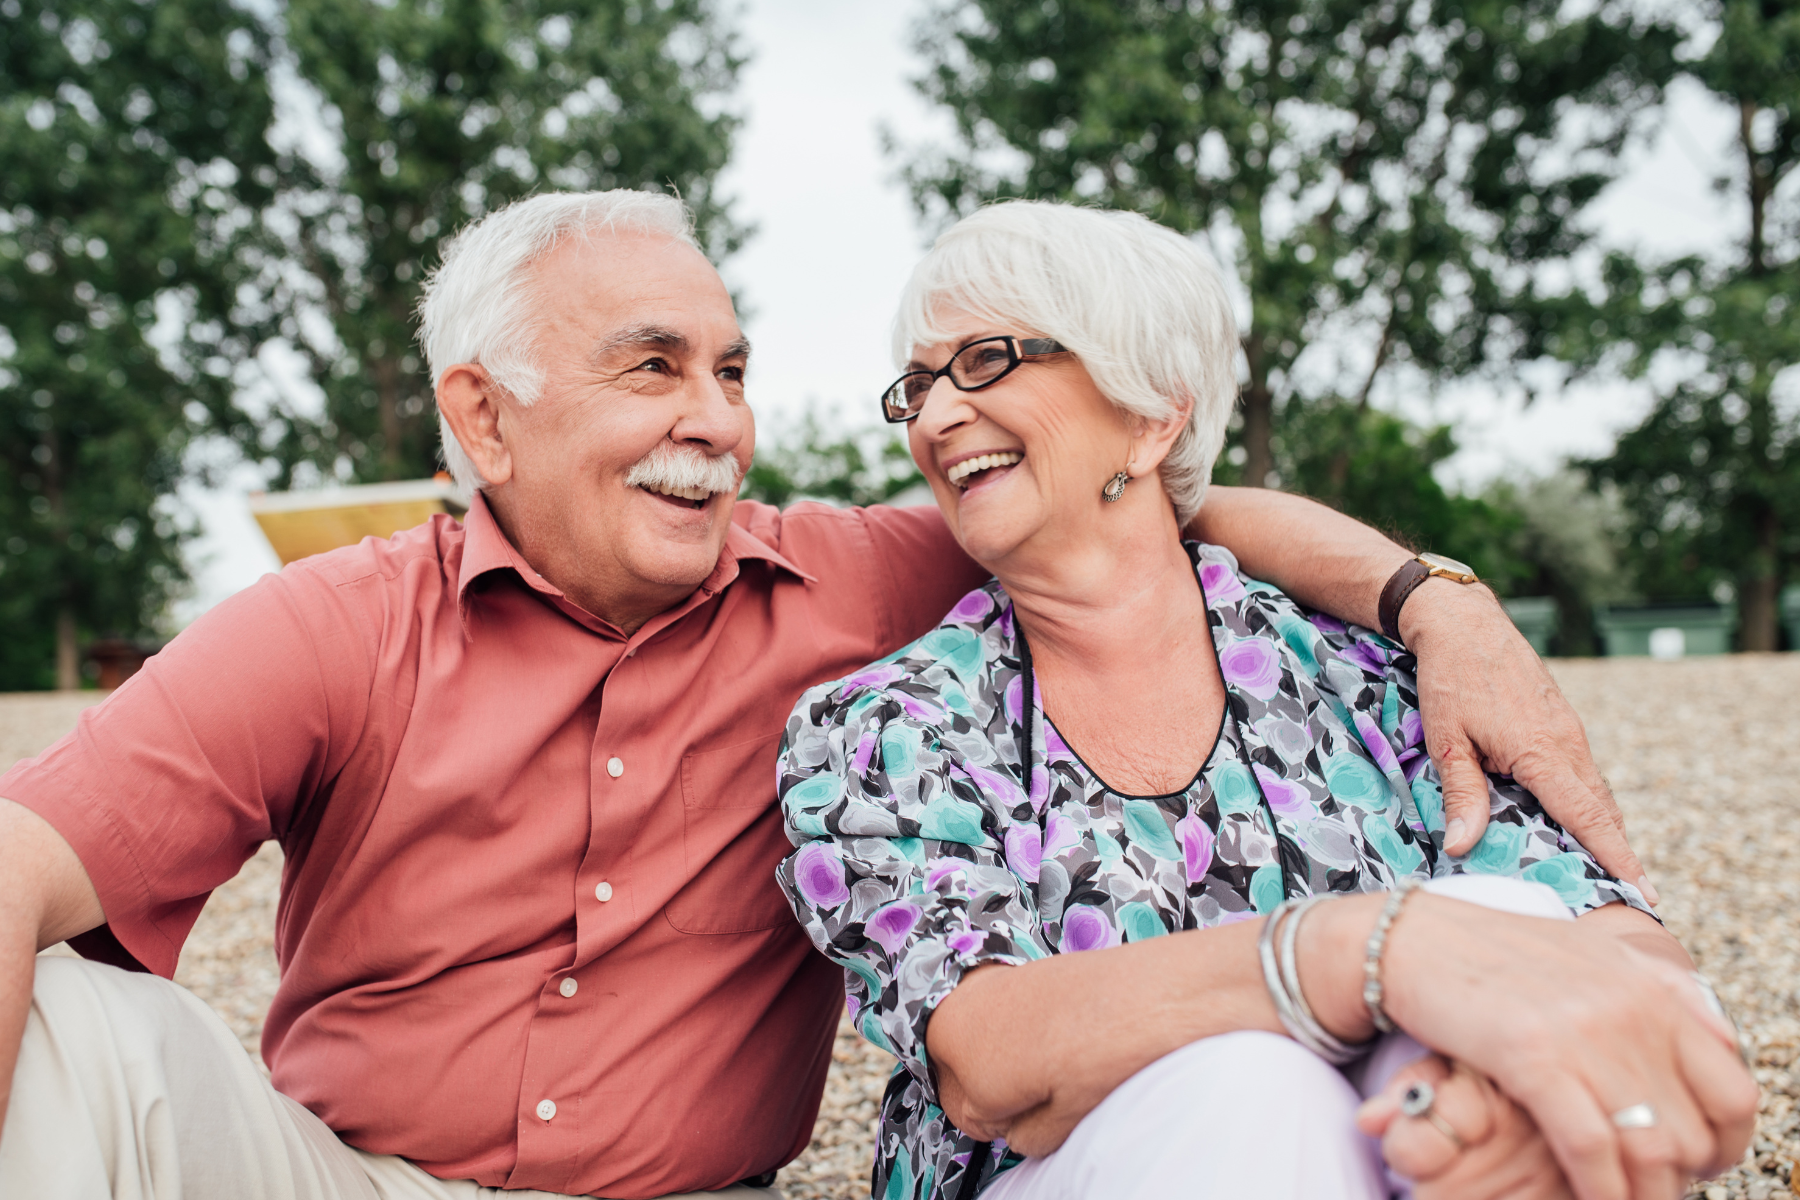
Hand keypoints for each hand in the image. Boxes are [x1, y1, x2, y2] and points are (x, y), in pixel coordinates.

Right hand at [1368, 894, 1758, 1199]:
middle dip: (1676, 1177)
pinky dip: (1600, 1189)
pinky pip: (1591, 1149)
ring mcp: (1583, 1034)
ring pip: (1650, 1149)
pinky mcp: (1533, 1058)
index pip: (1733, 1090)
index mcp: (1652, 990)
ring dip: (1642, 1193)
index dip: (1726, 1143)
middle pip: (1693, 1132)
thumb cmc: (1496, 951)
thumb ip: (1659, 987)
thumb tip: (1720, 1033)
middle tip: (1647, 1186)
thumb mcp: (1591, 953)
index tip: (1700, 1162)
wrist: (1412, 939)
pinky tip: (1591, 1198)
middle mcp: (1631, 1010)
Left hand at [1398, 580, 1656, 903]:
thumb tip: (1463, 846)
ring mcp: (1568, 731)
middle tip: (1627, 896)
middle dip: (1615, 852)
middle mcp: (1567, 743)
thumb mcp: (1447, 740)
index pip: (1587, 816)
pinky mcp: (1560, 723)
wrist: (1464, 624)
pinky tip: (1575, 820)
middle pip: (1600, 810)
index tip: (1644, 890)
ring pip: (1593, 790)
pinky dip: (1586, 801)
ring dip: (1601, 827)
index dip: (1615, 856)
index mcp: (1543, 752)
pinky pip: (1581, 772)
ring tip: (1605, 869)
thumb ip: (1462, 794)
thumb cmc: (1451, 680)